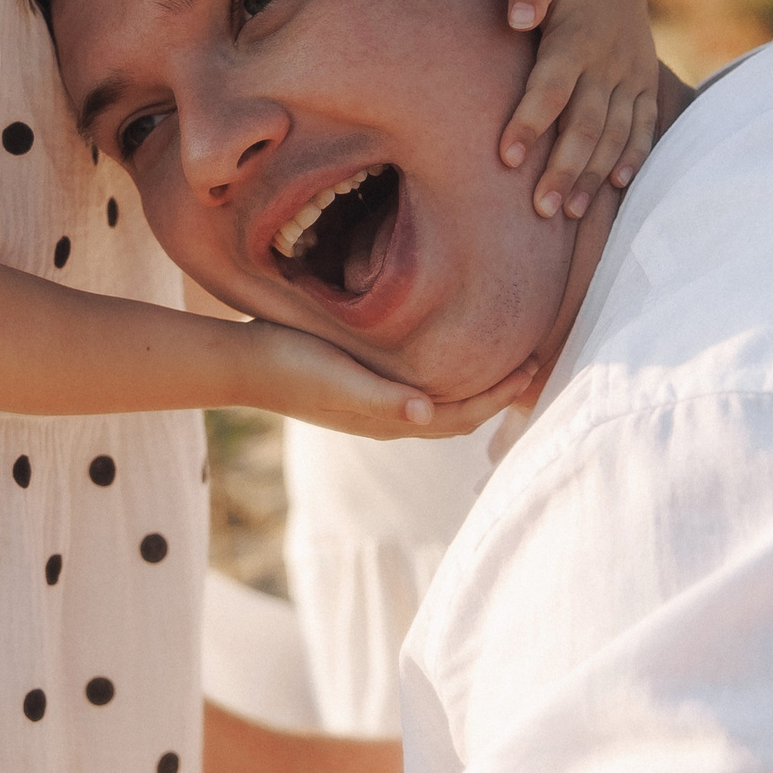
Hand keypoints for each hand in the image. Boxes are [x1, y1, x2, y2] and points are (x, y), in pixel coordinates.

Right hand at [247, 321, 537, 440]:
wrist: (239, 363)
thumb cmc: (288, 365)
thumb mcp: (337, 379)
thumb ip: (382, 400)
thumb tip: (429, 413)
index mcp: (388, 419)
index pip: (461, 416)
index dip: (499, 396)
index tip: (532, 366)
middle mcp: (387, 418)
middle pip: (458, 416)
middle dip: (497, 394)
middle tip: (533, 360)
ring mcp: (372, 405)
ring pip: (440, 405)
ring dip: (474, 388)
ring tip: (503, 359)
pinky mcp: (358, 387)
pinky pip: (418, 391)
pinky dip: (446, 379)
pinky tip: (447, 354)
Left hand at [498, 0, 658, 221]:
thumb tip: (516, 17)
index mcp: (577, 38)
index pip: (551, 87)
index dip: (530, 121)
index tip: (506, 156)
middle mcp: (607, 62)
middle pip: (585, 124)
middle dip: (564, 167)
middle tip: (541, 208)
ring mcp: (630, 75)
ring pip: (615, 133)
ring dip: (594, 173)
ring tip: (570, 212)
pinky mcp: (643, 82)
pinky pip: (644, 125)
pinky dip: (634, 155)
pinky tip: (617, 185)